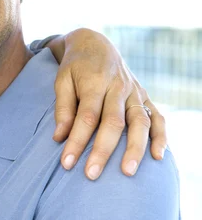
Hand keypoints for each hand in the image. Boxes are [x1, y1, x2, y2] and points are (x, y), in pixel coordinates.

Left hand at [47, 28, 166, 179]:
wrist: (95, 44)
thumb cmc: (74, 67)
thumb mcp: (61, 81)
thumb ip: (63, 109)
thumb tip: (59, 138)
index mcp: (95, 82)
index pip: (86, 117)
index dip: (76, 141)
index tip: (66, 163)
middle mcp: (118, 87)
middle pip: (113, 123)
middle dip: (103, 150)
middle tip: (91, 175)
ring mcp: (134, 92)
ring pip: (140, 122)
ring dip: (135, 148)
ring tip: (127, 172)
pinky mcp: (144, 96)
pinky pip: (158, 117)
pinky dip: (160, 137)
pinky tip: (158, 157)